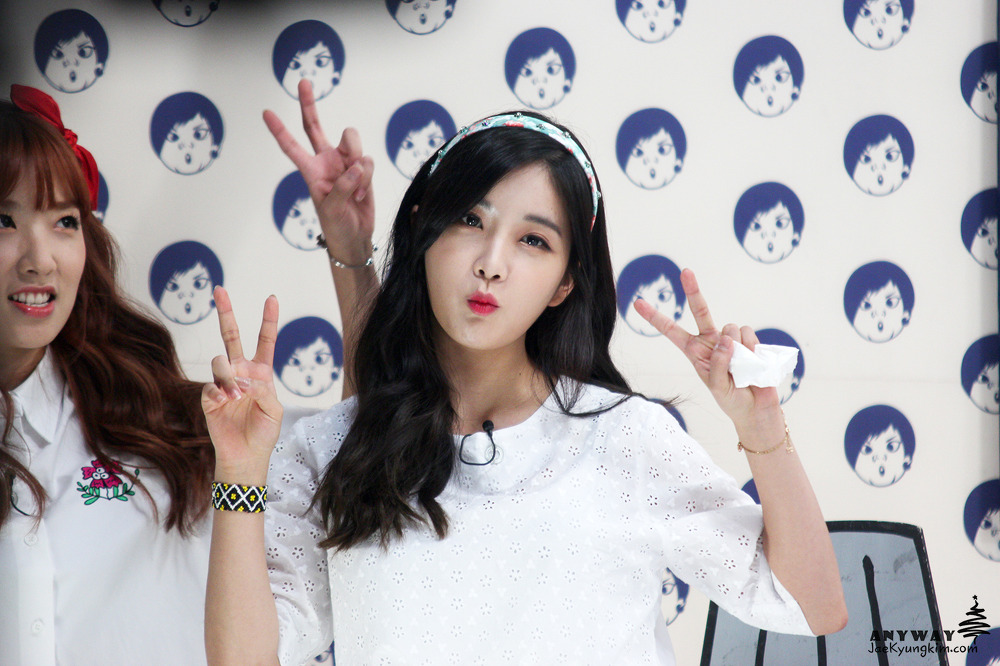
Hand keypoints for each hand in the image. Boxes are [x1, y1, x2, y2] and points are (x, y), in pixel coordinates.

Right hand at [202, 287, 282, 480]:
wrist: (245, 456)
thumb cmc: (264, 433)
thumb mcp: (274, 410)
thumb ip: (263, 389)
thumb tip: (244, 375)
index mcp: (261, 374)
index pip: (265, 342)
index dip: (268, 321)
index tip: (272, 298)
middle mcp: (241, 374)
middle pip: (231, 337)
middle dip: (226, 313)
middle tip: (220, 290)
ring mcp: (223, 384)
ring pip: (221, 362)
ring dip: (230, 376)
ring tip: (237, 395)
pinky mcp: (209, 397)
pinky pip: (211, 386)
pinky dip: (220, 393)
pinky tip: (225, 403)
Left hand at [263, 79, 374, 263]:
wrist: (356, 236)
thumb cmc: (336, 225)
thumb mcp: (331, 210)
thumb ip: (341, 186)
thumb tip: (355, 167)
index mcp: (311, 170)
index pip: (292, 147)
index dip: (279, 130)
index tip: (266, 113)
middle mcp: (326, 161)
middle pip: (315, 126)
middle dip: (308, 104)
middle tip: (303, 83)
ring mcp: (345, 163)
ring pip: (352, 142)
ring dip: (357, 163)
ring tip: (356, 188)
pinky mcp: (362, 168)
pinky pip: (368, 161)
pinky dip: (368, 177)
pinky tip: (363, 193)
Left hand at [633, 269, 780, 428]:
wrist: (756, 408)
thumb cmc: (731, 399)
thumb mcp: (717, 386)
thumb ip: (718, 363)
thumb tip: (726, 338)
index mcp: (694, 351)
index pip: (671, 331)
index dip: (655, 317)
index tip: (638, 302)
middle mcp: (711, 341)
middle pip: (700, 311)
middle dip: (692, 290)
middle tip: (685, 271)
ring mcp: (730, 339)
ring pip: (730, 327)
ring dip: (737, 348)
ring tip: (741, 369)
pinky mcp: (749, 341)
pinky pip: (748, 334)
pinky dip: (751, 348)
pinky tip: (753, 362)